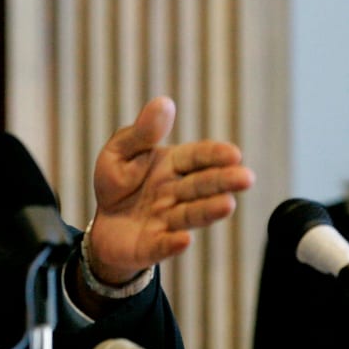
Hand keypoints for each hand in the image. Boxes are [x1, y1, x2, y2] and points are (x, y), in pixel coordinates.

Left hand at [87, 96, 255, 285]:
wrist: (103, 226)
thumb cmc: (116, 184)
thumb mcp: (120, 152)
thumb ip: (142, 132)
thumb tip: (164, 102)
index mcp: (172, 166)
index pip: (196, 157)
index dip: (214, 155)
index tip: (233, 153)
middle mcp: (176, 193)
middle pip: (202, 186)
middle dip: (223, 181)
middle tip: (245, 178)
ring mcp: (167, 220)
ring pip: (191, 214)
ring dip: (208, 210)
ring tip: (226, 204)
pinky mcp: (153, 245)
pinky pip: (164, 245)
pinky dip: (174, 243)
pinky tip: (184, 239)